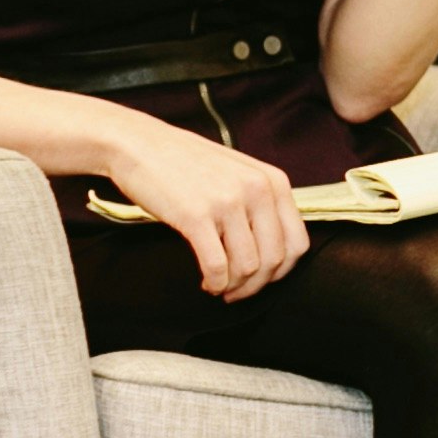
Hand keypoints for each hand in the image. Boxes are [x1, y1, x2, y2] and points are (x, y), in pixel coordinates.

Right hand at [99, 117, 309, 299]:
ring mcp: (228, 202)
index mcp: (274, 181)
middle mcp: (258, 190)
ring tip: (220, 288)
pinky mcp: (196, 216)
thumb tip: (274, 250)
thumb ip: (262, 202)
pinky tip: (207, 283)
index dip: (282, 271)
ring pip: (247, 267)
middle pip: (275, 259)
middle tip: (238, 292)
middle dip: (256, 285)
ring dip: (235, 287)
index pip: (297, 242)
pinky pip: (217, 266)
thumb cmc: (187, 162)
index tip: (262, 280)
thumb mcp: (240, 172)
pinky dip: (215, 283)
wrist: (140, 145)